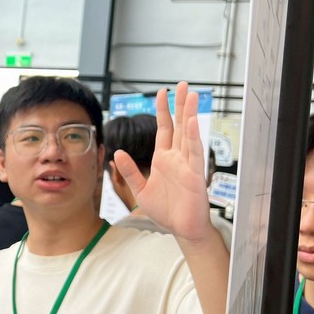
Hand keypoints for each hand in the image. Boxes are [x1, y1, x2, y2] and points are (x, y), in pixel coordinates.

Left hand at [113, 82, 211, 242]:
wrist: (181, 229)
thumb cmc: (165, 211)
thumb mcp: (140, 190)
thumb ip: (129, 172)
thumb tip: (118, 153)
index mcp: (164, 159)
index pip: (164, 129)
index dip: (163, 111)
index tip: (161, 93)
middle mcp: (177, 158)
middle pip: (179, 125)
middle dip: (180, 105)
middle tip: (182, 85)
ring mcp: (187, 164)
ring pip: (188, 134)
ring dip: (189, 115)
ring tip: (191, 96)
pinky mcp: (195, 175)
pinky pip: (194, 153)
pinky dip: (193, 137)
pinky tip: (192, 122)